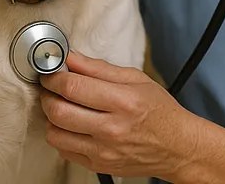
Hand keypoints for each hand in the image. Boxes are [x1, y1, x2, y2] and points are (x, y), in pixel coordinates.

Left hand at [39, 52, 200, 179]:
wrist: (177, 147)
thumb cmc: (160, 111)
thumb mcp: (136, 79)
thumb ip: (98, 68)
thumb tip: (70, 57)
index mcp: (122, 102)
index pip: (72, 87)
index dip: (54, 77)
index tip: (51, 72)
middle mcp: (112, 129)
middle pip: (59, 111)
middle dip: (47, 95)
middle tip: (51, 88)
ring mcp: (104, 151)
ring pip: (55, 134)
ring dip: (51, 117)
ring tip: (62, 106)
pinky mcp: (99, 166)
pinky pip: (64, 151)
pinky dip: (62, 136)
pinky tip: (74, 126)